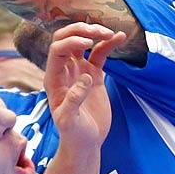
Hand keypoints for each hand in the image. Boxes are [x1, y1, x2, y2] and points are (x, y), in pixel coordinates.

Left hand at [46, 23, 125, 150]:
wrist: (86, 143)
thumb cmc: (74, 135)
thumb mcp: (70, 122)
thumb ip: (74, 100)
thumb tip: (85, 78)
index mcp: (54, 79)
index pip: (57, 50)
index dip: (71, 41)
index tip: (88, 41)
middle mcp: (64, 71)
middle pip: (66, 38)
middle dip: (80, 30)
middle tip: (99, 30)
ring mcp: (79, 72)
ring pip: (84, 43)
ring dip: (95, 33)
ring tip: (111, 32)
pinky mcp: (94, 76)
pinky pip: (100, 54)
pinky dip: (109, 44)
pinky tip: (121, 37)